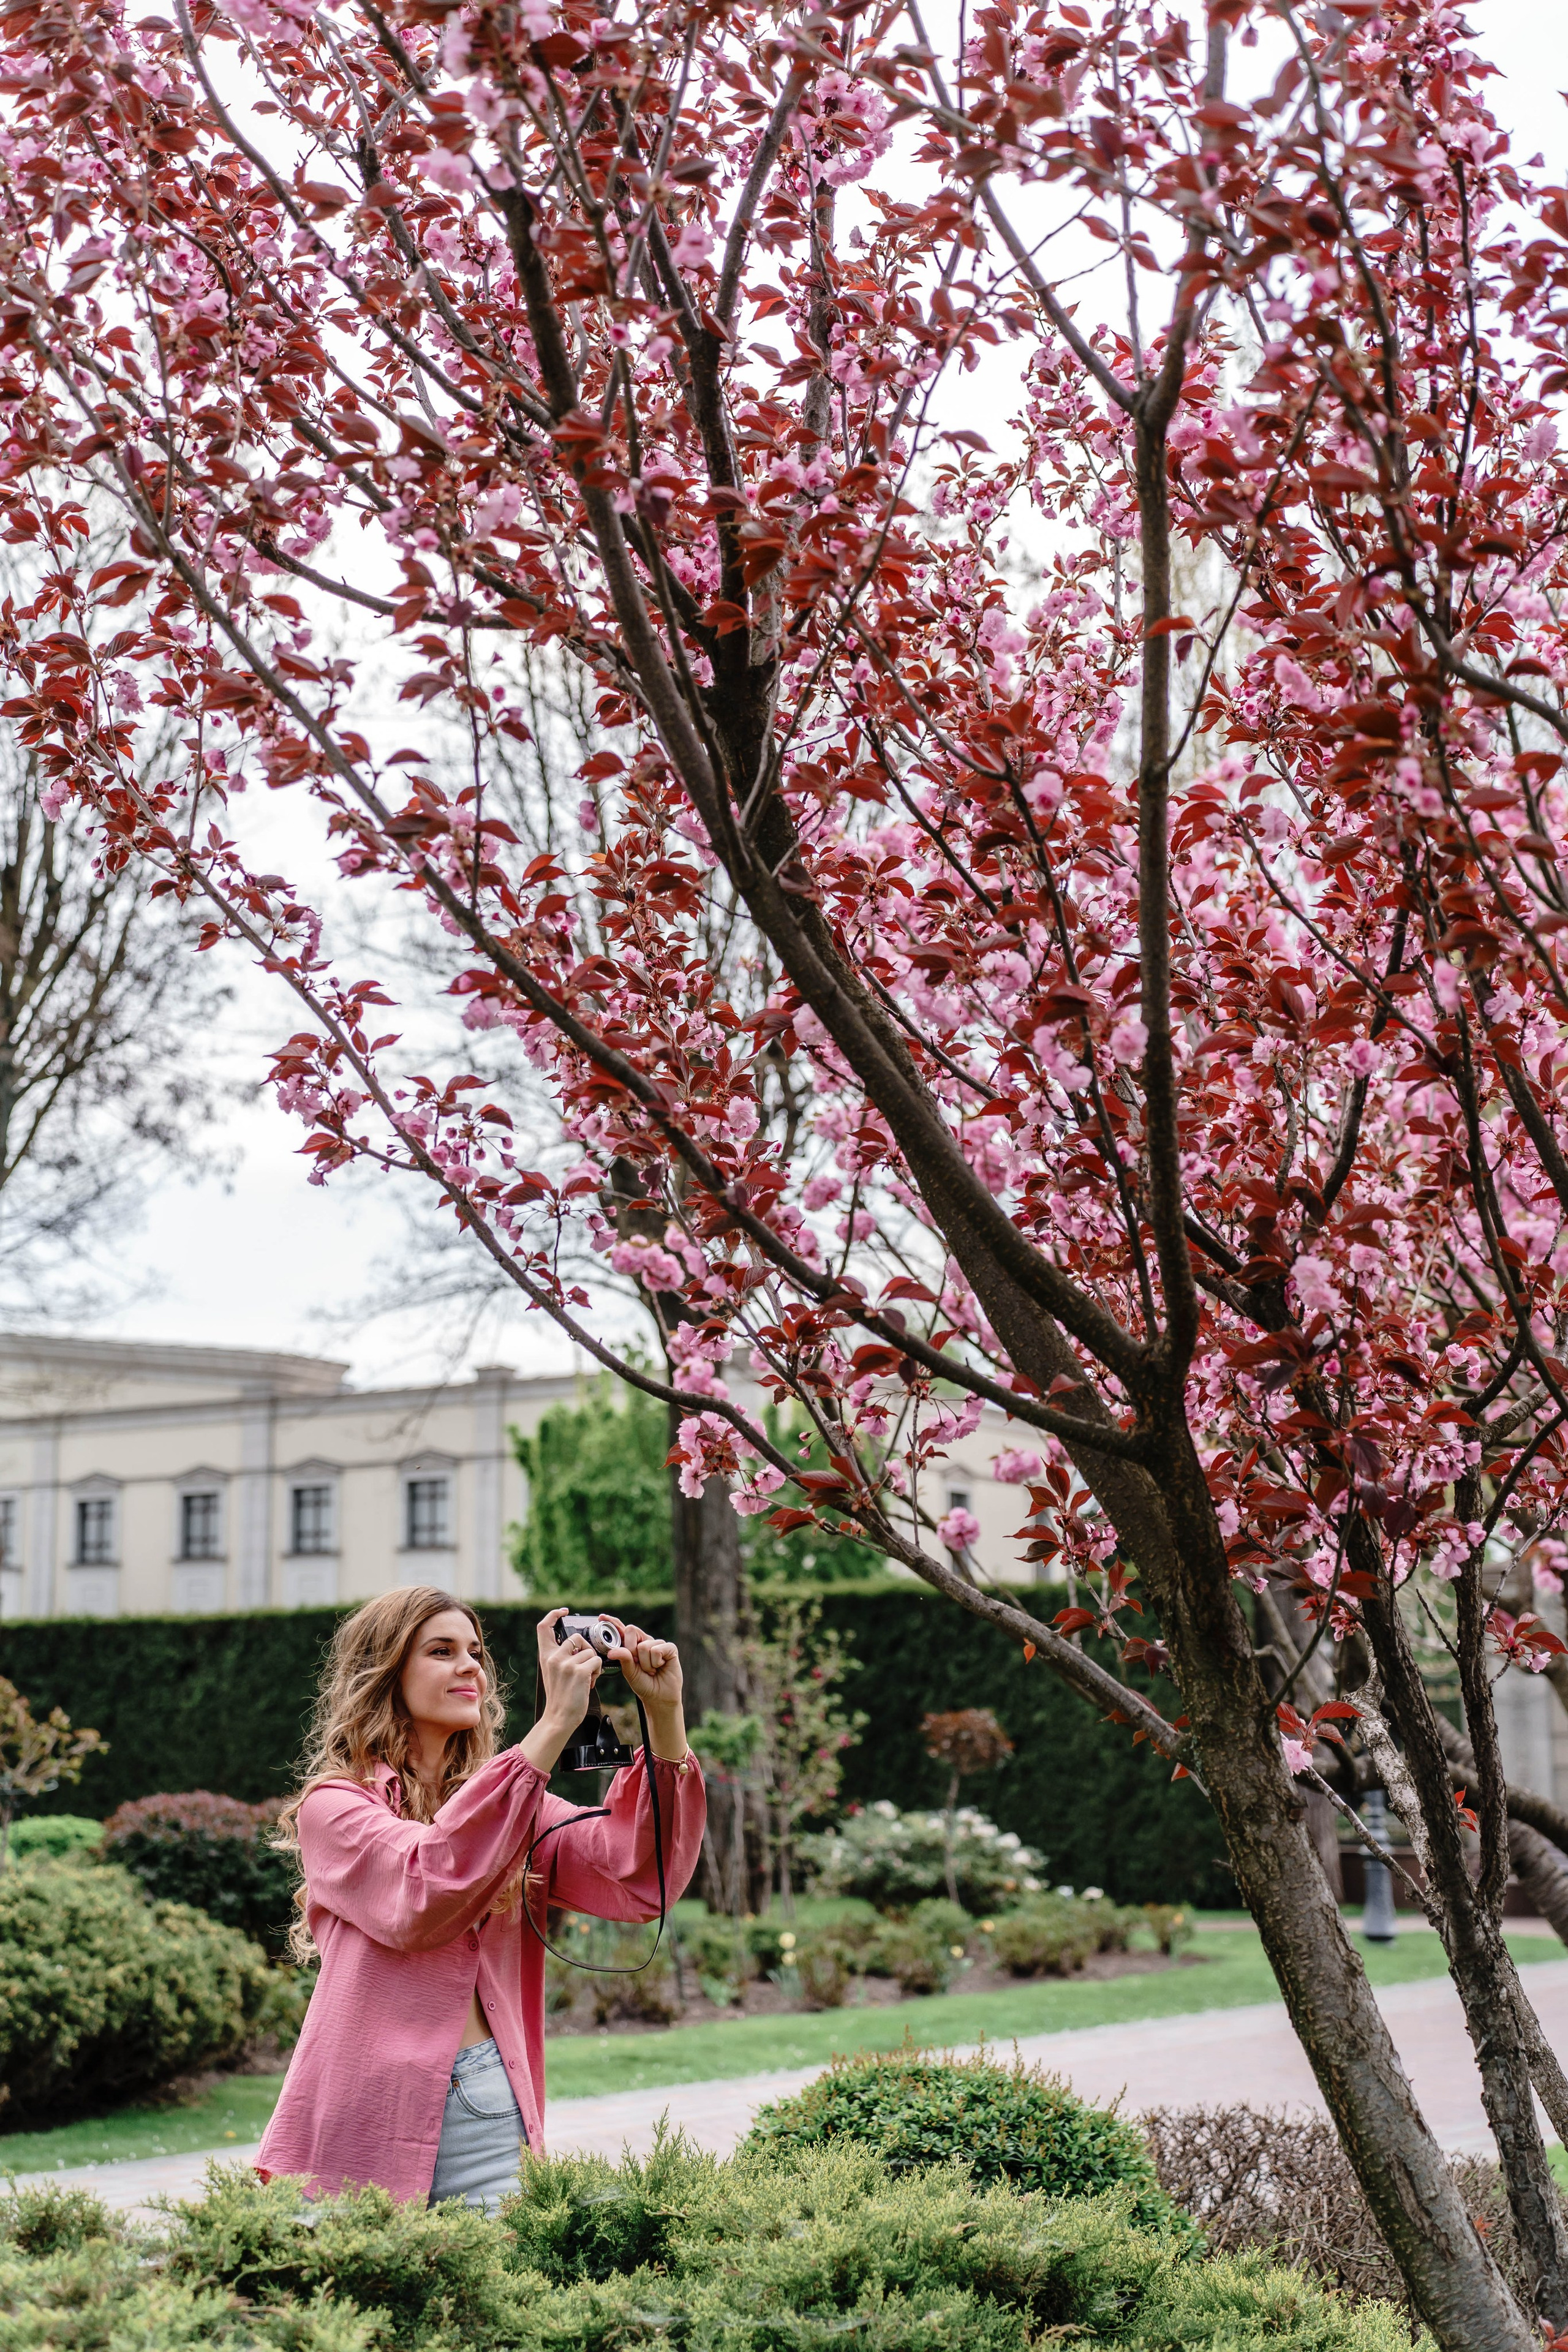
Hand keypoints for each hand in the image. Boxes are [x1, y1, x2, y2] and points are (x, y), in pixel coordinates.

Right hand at [534, 1607, 601, 1733]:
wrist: (560, 1717)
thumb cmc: (560, 1696)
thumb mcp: (552, 1672)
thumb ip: (559, 1656)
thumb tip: (575, 1643)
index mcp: (546, 1656)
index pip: (543, 1627)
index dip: (553, 1614)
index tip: (563, 1611)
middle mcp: (554, 1657)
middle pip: (576, 1637)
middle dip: (586, 1649)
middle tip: (585, 1665)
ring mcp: (567, 1664)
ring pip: (590, 1651)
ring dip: (593, 1663)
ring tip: (586, 1678)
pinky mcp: (580, 1671)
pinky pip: (597, 1661)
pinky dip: (597, 1671)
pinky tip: (590, 1682)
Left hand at [601, 1618, 687, 1761]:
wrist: (659, 1697)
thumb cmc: (644, 1684)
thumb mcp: (629, 1672)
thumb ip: (623, 1659)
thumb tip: (613, 1651)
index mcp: (633, 1645)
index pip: (622, 1630)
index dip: (613, 1622)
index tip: (602, 1617)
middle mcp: (645, 1641)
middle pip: (632, 1631)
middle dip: (631, 1650)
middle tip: (638, 1664)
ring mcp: (658, 1643)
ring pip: (644, 1646)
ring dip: (645, 1664)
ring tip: (651, 1670)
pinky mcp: (670, 1648)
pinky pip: (656, 1650)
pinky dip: (655, 1663)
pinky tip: (660, 1667)